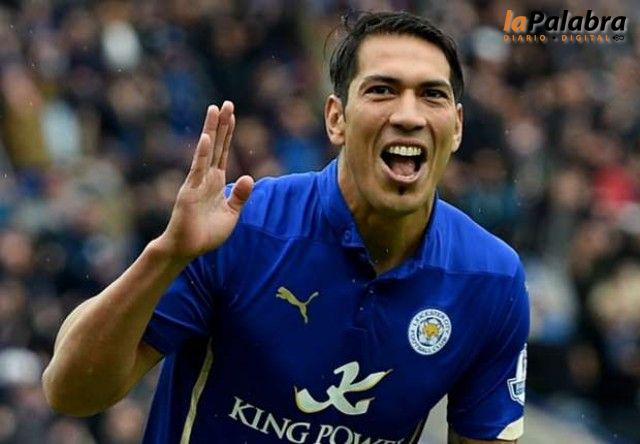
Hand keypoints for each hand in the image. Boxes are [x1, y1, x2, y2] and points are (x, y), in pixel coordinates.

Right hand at [156, 101, 253, 260]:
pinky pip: (198, 169)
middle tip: (226, 103)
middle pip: (216, 145)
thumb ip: (240, 196)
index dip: (228, 133)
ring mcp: (197, 181)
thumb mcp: (231, 214)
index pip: (223, 151)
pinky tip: (207, 138)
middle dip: (221, 124)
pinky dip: (203, 154)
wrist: (186, 249)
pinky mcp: (190, 191)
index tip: (231, 114)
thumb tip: (249, 177)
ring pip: (206, 151)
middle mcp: (205, 177)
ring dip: (211, 130)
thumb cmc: (206, 233)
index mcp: (216, 181)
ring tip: (214, 109)